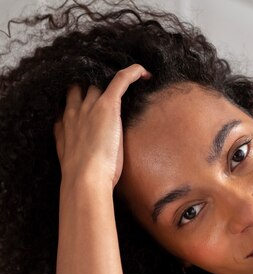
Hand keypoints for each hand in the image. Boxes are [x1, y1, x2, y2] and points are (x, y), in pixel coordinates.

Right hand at [54, 64, 150, 189]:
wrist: (85, 178)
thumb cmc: (81, 178)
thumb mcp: (68, 160)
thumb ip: (68, 148)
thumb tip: (74, 150)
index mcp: (65, 124)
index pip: (70, 102)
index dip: (79, 98)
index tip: (89, 101)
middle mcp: (74, 111)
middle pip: (82, 88)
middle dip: (92, 87)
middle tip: (109, 92)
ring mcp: (90, 106)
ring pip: (99, 83)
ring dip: (110, 82)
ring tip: (127, 85)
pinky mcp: (107, 105)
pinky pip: (120, 80)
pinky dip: (132, 73)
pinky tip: (143, 72)